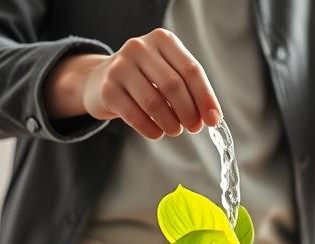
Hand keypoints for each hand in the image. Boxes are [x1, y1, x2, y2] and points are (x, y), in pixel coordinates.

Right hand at [45, 28, 220, 138]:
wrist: (101, 79)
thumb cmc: (144, 79)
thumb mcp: (168, 73)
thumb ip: (190, 90)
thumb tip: (211, 117)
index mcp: (162, 39)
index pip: (191, 70)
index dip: (205, 98)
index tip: (214, 120)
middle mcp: (139, 47)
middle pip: (173, 85)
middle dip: (189, 112)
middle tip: (194, 128)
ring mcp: (120, 66)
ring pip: (154, 102)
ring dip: (171, 123)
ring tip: (175, 130)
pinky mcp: (108, 89)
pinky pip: (136, 116)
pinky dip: (151, 129)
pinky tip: (157, 133)